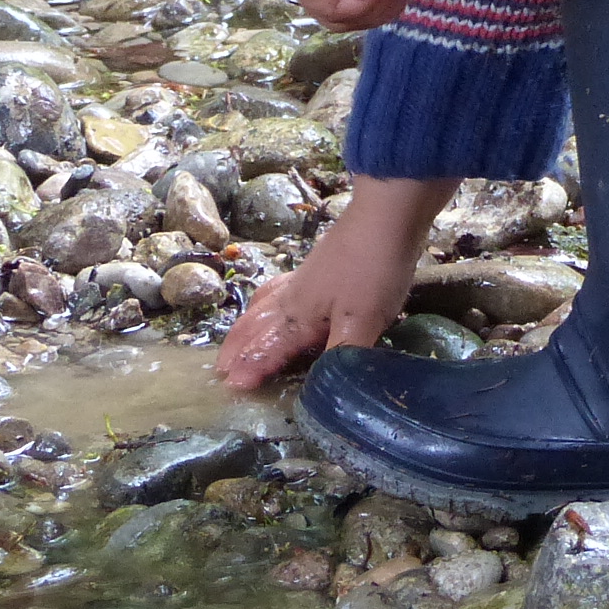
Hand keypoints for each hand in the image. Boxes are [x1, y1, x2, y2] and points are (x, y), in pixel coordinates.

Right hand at [215, 176, 458, 390]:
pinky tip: (275, 301)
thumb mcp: (363, 320)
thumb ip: (342, 357)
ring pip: (264, 308)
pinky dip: (266, 304)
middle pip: (256, 326)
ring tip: (235, 341)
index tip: (232, 389)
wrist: (386, 215)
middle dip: (238, 349)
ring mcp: (303, 280)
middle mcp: (292, 299)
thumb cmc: (373, 269)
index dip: (252, 368)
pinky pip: (278, 292)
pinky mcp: (317, 268)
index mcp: (299, 315)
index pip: (269, 348)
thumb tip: (326, 392)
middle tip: (221, 370)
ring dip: (246, 328)